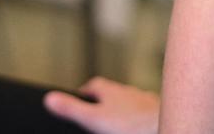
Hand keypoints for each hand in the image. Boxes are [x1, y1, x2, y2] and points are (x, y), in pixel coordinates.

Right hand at [44, 77, 159, 133]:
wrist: (164, 127)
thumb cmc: (130, 125)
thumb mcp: (94, 119)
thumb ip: (71, 109)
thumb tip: (49, 98)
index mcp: (110, 90)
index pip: (93, 86)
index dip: (84, 94)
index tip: (79, 101)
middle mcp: (127, 91)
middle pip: (112, 94)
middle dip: (104, 102)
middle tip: (96, 114)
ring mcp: (143, 101)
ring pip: (130, 103)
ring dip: (123, 110)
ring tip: (118, 123)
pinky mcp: (156, 113)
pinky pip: (144, 114)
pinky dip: (139, 119)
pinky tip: (138, 127)